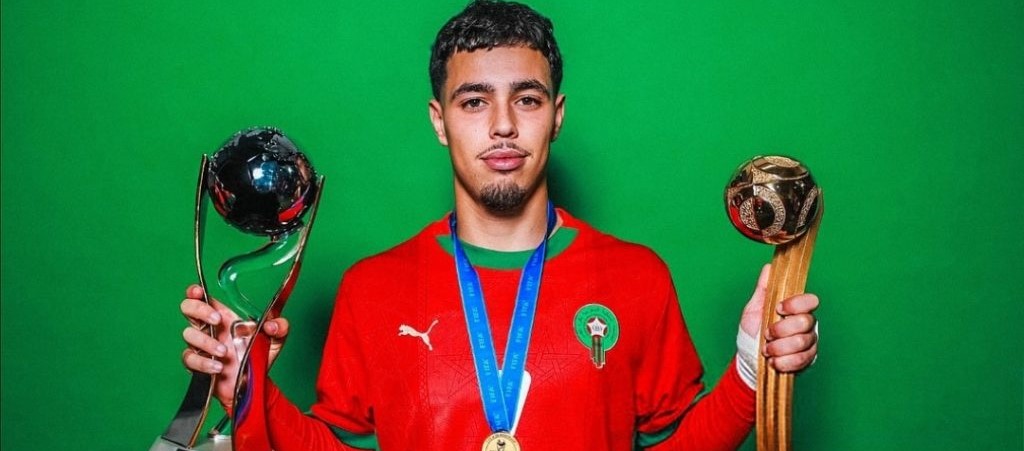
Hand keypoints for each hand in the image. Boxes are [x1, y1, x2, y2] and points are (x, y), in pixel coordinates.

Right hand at [180, 284, 289, 411]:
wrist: (252, 386)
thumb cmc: (258, 358)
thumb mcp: (275, 341)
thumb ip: (280, 328)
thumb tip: (273, 325)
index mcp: (224, 317)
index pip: (201, 298)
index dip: (195, 291)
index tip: (199, 291)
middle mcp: (209, 329)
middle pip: (188, 309)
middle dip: (199, 310)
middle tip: (217, 320)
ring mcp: (201, 346)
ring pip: (189, 335)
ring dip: (207, 342)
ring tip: (225, 353)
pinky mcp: (197, 364)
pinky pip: (189, 358)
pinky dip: (204, 362)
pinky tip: (218, 367)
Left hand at [739, 265, 818, 372]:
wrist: (749, 357)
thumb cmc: (752, 331)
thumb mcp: (754, 308)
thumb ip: (763, 289)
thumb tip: (769, 267)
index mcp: (795, 308)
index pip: (810, 300)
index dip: (795, 304)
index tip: (778, 308)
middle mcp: (806, 324)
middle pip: (805, 322)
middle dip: (781, 329)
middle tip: (766, 334)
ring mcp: (809, 342)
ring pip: (803, 342)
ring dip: (779, 347)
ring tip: (766, 349)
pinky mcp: (807, 359)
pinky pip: (801, 360)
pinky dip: (784, 361)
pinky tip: (773, 361)